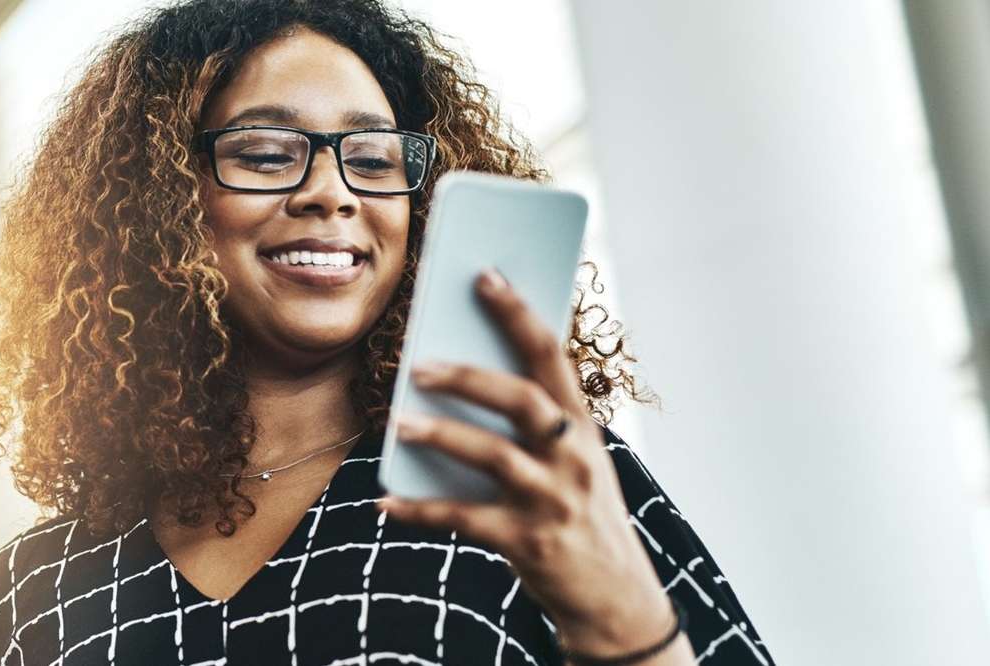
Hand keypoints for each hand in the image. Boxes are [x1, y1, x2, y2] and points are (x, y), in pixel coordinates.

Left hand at [375, 268, 684, 661]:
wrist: (616, 597)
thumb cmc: (579, 512)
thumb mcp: (573, 460)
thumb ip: (533, 421)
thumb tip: (459, 368)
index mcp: (582, 427)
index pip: (551, 357)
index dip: (518, 313)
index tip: (485, 276)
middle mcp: (572, 457)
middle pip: (521, 401)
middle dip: (469, 377)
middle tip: (419, 364)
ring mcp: (551, 500)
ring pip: (493, 456)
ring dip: (441, 436)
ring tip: (400, 423)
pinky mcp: (527, 543)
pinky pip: (463, 520)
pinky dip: (419, 511)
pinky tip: (385, 504)